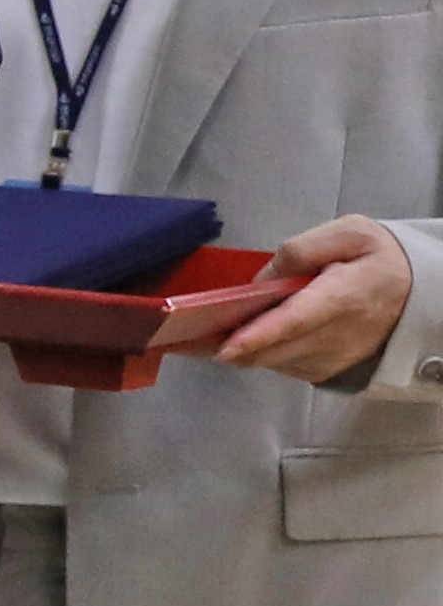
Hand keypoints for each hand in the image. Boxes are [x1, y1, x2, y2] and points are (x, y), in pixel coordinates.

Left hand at [156, 219, 423, 387]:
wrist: (420, 295)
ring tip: (205, 330)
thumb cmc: (379, 258)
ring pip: (271, 362)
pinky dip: (259, 353)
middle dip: (227, 344)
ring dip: (238, 350)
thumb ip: (303, 250)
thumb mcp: (350, 234)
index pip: (295, 322)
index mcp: (343, 298)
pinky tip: (243, 335)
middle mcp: (336, 336)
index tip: (225, 347)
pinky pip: (281, 366)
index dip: (257, 336)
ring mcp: (330, 359)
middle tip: (186, 333)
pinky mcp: (324, 371)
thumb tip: (262, 279)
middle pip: (271, 350)